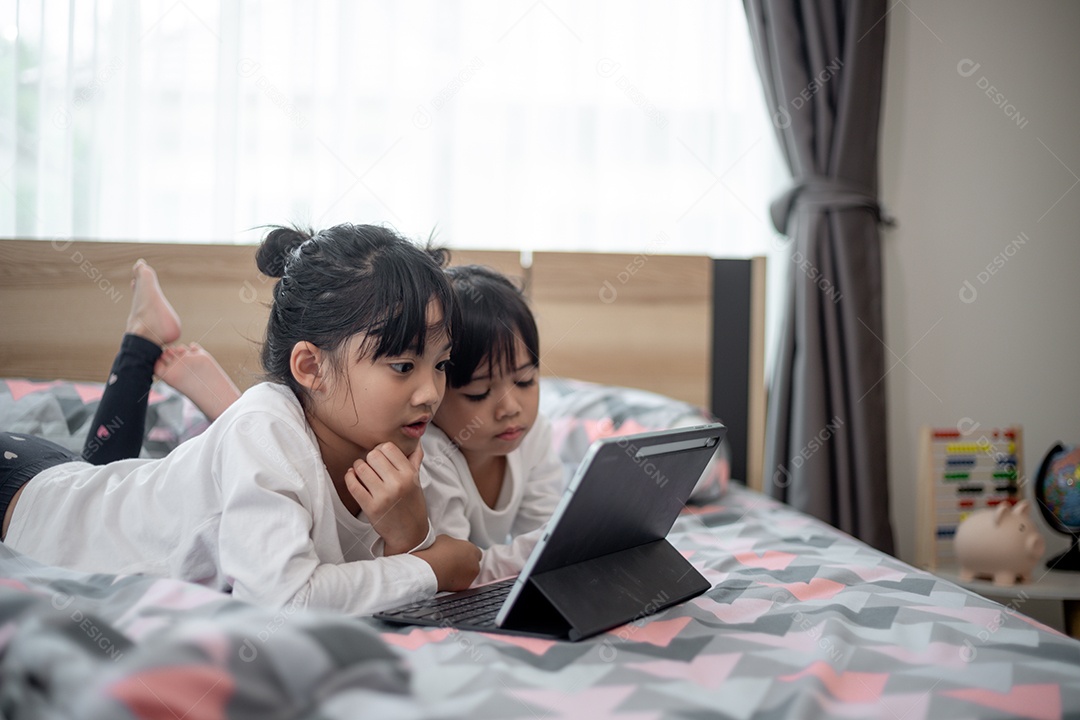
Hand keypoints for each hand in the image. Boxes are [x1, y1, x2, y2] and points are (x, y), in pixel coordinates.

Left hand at [345, 441, 427, 555]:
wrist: (410, 533)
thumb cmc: (412, 505)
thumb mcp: (417, 481)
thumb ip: (415, 460)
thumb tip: (416, 441)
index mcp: (410, 474)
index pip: (388, 447)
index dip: (380, 450)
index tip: (380, 457)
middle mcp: (397, 483)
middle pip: (373, 455)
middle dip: (369, 458)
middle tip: (371, 465)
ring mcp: (383, 496)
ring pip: (361, 468)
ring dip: (358, 467)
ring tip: (362, 472)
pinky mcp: (370, 507)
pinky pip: (353, 485)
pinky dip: (349, 477)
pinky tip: (353, 477)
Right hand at [412, 535, 481, 591]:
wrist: (430, 569)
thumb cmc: (437, 552)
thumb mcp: (445, 538)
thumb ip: (453, 543)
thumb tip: (451, 546)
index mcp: (472, 550)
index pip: (476, 552)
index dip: (467, 553)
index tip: (460, 554)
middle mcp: (475, 564)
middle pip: (473, 564)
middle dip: (466, 564)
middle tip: (453, 562)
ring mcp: (470, 577)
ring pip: (468, 575)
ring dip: (462, 573)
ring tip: (448, 570)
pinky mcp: (463, 587)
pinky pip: (461, 583)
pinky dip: (456, 582)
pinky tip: (446, 577)